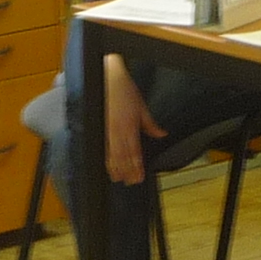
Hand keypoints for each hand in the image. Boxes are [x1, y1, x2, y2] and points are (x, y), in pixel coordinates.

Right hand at [102, 55, 164, 185]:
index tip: (139, 177)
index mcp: (129, 126)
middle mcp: (117, 131)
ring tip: (119, 179)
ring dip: (116, 168)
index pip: (134, 152)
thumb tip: (161, 135)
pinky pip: (102, 147)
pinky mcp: (99, 127)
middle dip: (127, 171)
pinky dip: (105, 158)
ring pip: (111, 154)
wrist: (107, 77)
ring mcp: (106, 129)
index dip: (137, 167)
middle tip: (131, 183)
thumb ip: (151, 124)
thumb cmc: (124, 89)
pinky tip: (108, 166)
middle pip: (123, 157)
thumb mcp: (141, 106)